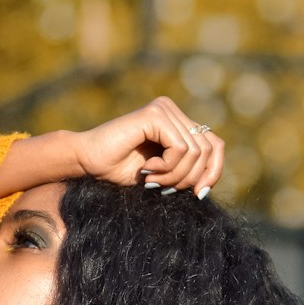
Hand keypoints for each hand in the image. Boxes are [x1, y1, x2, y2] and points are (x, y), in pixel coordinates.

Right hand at [74, 96, 224, 194]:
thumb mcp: (163, 175)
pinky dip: (167, 167)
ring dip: (175, 175)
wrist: (87, 163)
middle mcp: (173, 111)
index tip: (198, 194)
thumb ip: (187, 171)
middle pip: (209, 149)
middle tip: (165, 188)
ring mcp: (164, 109)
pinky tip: (147, 170)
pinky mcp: (154, 115)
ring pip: (195, 151)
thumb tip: (209, 183)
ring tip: (153, 180)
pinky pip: (180, 148)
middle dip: (191, 178)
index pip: (215, 145)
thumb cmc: (119, 171)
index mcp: (178, 123)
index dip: (213, 172)